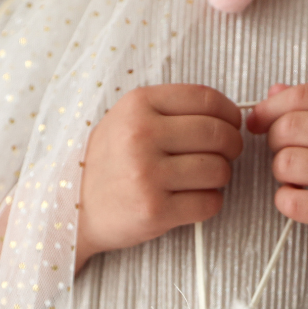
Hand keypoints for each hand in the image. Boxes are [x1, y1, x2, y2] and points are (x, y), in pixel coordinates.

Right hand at [76, 84, 243, 272]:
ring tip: (203, 179)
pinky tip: (193, 199)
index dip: (229, 113)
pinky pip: (209, 203)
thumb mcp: (127, 120)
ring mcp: (147, 175)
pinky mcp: (155, 210)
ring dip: (221, 177)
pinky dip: (210, 202)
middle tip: (227, 155)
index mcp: (137, 105)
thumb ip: (169, 111)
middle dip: (232, 146)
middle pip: (218, 134)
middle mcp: (141, 135)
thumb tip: (226, 115)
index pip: (206, 99)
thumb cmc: (109, 164)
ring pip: (218, 170)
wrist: (75, 207)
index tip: (232, 124)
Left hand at [246, 83, 307, 257]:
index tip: (257, 121)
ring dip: (282, 174)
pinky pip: (291, 201)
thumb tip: (274, 92)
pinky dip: (286, 201)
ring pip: (285, 163)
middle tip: (288, 156)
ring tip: (301, 180)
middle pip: (287, 128)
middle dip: (275, 143)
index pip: (302, 96)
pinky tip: (301, 200)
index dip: (270, 108)